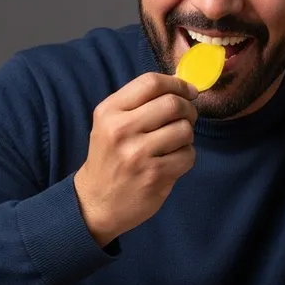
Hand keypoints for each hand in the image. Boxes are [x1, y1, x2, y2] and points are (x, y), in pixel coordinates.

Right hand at [74, 72, 198, 246]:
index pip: (151, 82)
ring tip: (174, 144)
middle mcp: (121, 130)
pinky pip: (188, 155)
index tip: (189, 92)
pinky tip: (171, 162)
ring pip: (184, 130)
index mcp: (109, 111)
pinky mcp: (154, 176)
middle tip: (187, 118)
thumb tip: (182, 86)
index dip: (177, 84)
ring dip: (187, 136)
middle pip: (173, 104)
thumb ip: (140, 103)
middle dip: (188, 110)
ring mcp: (138, 154)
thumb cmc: (109, 158)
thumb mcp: (110, 123)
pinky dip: (186, 157)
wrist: (96, 202)